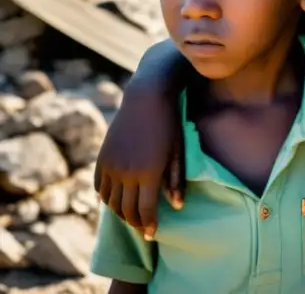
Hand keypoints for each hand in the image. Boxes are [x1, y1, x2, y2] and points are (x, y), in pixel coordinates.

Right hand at [94, 85, 184, 239]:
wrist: (147, 99)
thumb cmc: (170, 124)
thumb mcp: (177, 152)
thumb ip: (176, 181)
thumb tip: (176, 207)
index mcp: (148, 173)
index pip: (145, 210)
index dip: (149, 226)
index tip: (153, 234)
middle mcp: (126, 173)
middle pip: (126, 210)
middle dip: (135, 223)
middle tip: (143, 229)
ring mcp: (111, 166)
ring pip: (110, 202)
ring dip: (120, 213)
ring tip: (131, 216)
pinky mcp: (102, 159)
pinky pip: (99, 187)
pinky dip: (106, 198)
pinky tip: (116, 200)